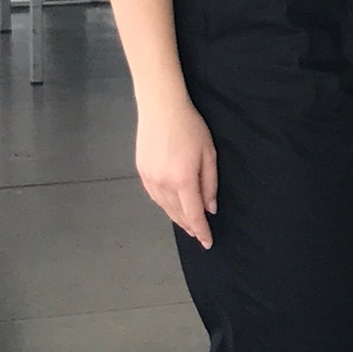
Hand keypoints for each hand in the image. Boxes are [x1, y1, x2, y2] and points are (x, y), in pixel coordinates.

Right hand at [135, 96, 218, 246]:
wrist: (161, 108)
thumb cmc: (190, 127)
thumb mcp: (208, 153)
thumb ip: (209, 184)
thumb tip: (210, 208)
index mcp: (182, 179)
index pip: (193, 214)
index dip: (201, 230)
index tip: (208, 243)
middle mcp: (163, 184)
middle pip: (177, 214)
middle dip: (190, 226)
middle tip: (200, 235)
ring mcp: (149, 179)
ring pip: (165, 207)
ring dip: (177, 218)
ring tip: (188, 225)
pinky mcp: (142, 172)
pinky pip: (155, 197)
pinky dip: (165, 206)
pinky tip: (171, 207)